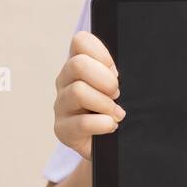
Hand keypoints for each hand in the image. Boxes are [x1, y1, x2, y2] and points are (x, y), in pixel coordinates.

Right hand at [53, 30, 123, 160]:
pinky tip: (111, 126)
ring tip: (117, 113)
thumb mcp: (120, 86)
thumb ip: (117, 72)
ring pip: (78, 92)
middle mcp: (65, 81)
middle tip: (117, 93)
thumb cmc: (117, 109)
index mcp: (79, 65)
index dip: (101, 53)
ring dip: (105, 104)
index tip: (115, 71)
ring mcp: (61, 105)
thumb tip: (126, 66)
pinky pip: (82, 123)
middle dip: (105, 79)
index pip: (80, 41)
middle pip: (77, 64)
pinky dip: (103, 124)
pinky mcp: (62, 129)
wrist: (111, 144)